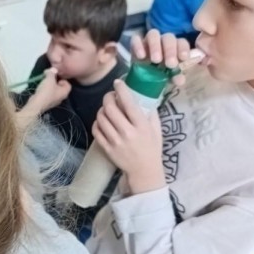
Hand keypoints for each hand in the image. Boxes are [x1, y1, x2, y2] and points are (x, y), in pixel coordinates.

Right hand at [29, 67, 70, 112]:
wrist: (37, 104)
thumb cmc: (46, 91)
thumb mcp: (49, 79)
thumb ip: (51, 73)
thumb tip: (53, 69)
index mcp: (65, 92)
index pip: (68, 84)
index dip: (62, 79)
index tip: (55, 76)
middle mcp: (61, 98)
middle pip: (60, 87)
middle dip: (55, 81)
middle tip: (49, 78)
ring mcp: (54, 102)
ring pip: (54, 91)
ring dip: (49, 86)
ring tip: (43, 82)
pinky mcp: (47, 103)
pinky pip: (48, 95)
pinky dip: (45, 91)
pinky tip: (40, 89)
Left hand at [93, 79, 165, 193]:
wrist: (144, 171)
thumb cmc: (152, 148)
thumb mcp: (156, 129)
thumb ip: (151, 113)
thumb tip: (144, 95)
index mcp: (141, 126)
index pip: (128, 103)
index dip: (121, 89)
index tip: (118, 82)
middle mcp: (127, 132)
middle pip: (110, 108)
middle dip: (108, 98)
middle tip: (110, 96)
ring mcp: (115, 141)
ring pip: (101, 118)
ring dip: (102, 109)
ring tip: (106, 109)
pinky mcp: (107, 148)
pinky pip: (96, 130)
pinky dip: (97, 122)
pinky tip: (102, 121)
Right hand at [131, 30, 190, 86]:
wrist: (143, 82)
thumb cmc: (160, 77)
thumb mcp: (169, 80)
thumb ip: (176, 78)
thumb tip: (180, 80)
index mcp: (175, 48)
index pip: (181, 43)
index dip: (183, 49)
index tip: (183, 58)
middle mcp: (163, 42)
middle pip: (168, 38)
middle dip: (170, 50)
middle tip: (170, 64)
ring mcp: (149, 41)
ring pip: (153, 34)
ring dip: (155, 46)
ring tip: (156, 60)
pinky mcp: (135, 44)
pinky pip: (136, 39)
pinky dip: (138, 46)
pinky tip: (141, 56)